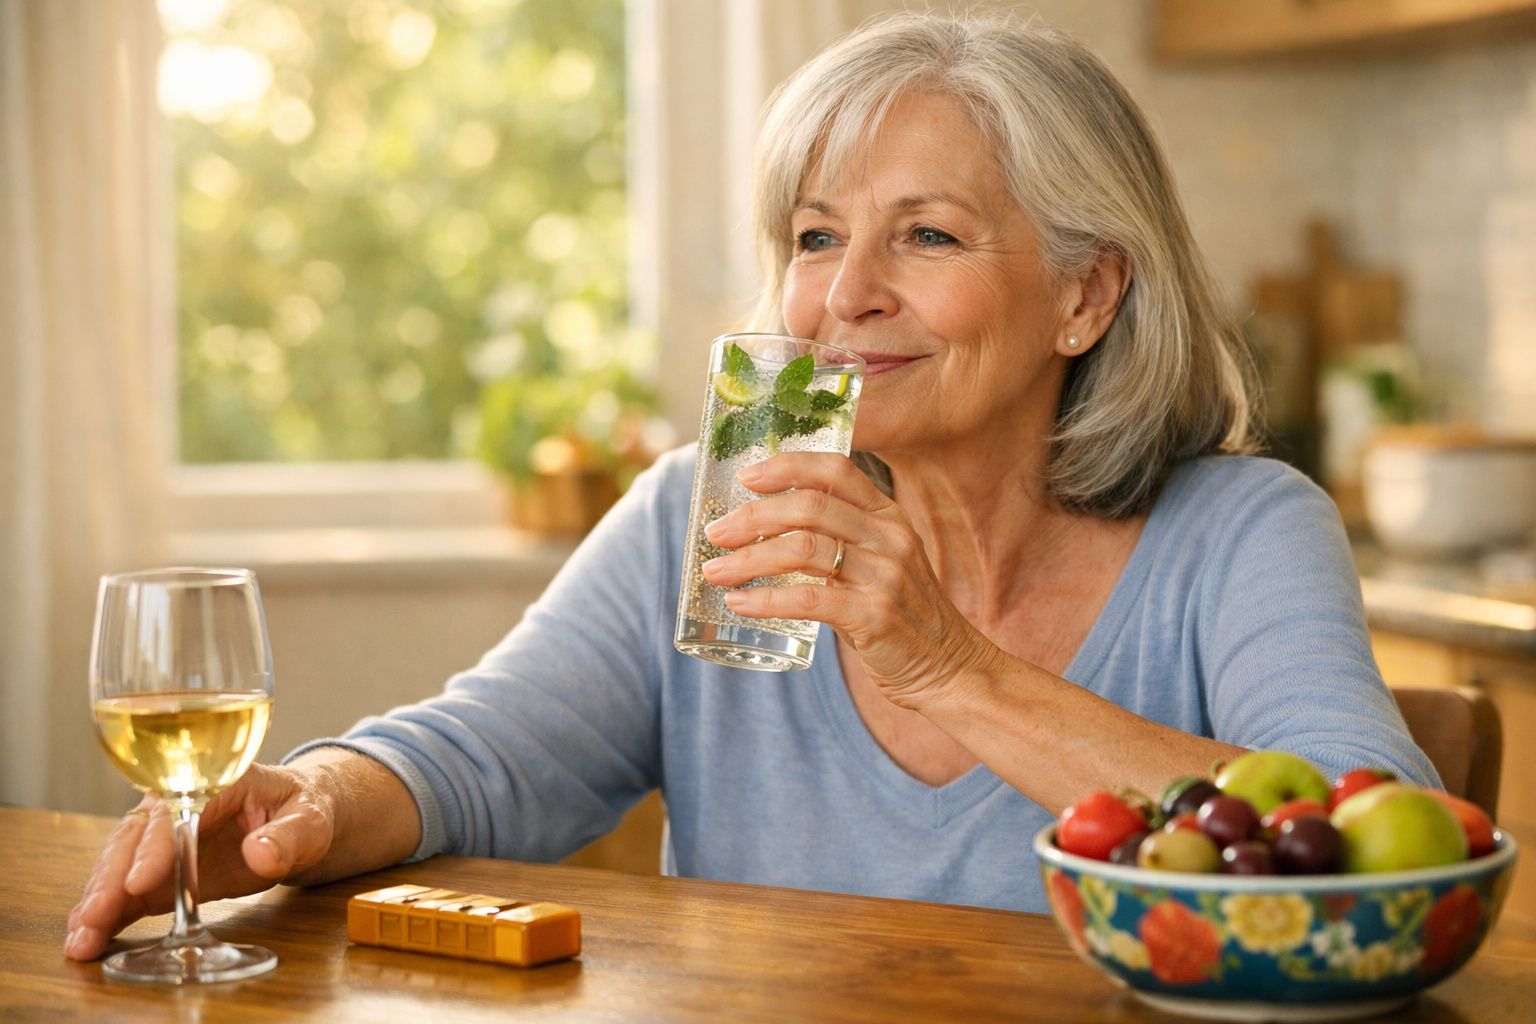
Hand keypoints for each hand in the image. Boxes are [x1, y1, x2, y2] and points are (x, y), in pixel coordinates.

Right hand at [63, 763, 336, 961]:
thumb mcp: (311, 819)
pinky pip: (127, 889)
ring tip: (82, 936)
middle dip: (111, 879)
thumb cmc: (303, 811)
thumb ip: (290, 836)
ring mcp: (164, 838)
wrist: (297, 820)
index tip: (139, 883)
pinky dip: (107, 911)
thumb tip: (261, 852)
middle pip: (135, 837)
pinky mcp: (161, 869)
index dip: (156, 848)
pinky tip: (87, 934)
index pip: (175, 811)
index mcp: (215, 780)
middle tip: (95, 916)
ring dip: (98, 900)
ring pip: (121, 864)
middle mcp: (178, 803)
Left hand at [701, 451, 994, 707]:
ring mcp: (885, 577)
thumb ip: (839, 539)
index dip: (787, 467)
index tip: (747, 476)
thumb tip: (765, 526)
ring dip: (749, 559)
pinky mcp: (874, 617)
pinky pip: (807, 600)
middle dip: (753, 517)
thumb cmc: (901, 614)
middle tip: (716, 533)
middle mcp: (889, 538)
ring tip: (715, 571)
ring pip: (802, 550)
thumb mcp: (880, 561)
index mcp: (888, 515)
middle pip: (810, 507)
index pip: (836, 470)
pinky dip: (765, 599)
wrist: (948, 667)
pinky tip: (739, 603)